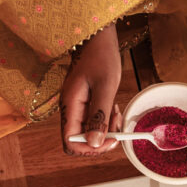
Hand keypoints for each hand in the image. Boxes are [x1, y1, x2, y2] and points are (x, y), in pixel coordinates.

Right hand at [60, 24, 122, 155]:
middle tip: (117, 126)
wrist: (97, 38)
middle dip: (101, 140)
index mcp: (70, 106)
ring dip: (106, 130)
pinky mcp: (84, 105)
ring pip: (88, 134)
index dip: (90, 148)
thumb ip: (99, 116)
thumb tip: (95, 143)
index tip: (109, 138)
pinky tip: (114, 108)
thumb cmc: (101, 57)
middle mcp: (69, 110)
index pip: (71, 143)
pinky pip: (93, 123)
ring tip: (117, 113)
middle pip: (80, 142)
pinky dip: (106, 121)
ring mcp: (76, 108)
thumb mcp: (106, 86)